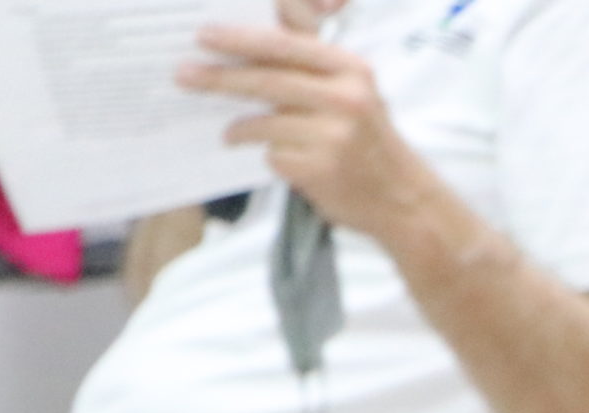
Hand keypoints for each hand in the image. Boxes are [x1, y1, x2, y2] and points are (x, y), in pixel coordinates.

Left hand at [182, 25, 440, 236]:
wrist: (403, 200)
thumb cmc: (370, 143)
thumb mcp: (354, 94)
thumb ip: (312, 70)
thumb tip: (248, 48)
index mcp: (351, 70)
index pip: (286, 46)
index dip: (241, 38)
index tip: (205, 35)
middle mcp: (346, 98)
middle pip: (268, 79)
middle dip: (220, 76)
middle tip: (185, 74)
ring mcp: (334, 135)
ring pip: (265, 120)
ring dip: (238, 126)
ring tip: (227, 132)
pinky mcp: (320, 169)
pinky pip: (274, 154)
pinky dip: (269, 155)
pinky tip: (278, 159)